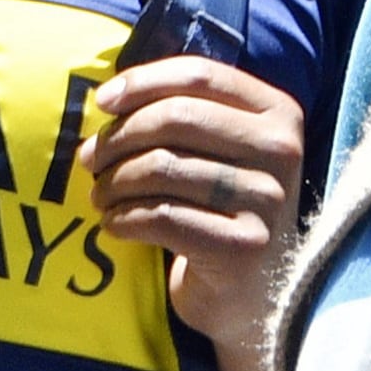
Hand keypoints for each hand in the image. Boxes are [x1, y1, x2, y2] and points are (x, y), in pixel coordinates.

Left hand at [83, 58, 304, 358]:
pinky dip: (124, 219)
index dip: (143, 82)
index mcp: (278, 113)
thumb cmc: (222, 209)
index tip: (102, 101)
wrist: (253, 294)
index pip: (200, 75)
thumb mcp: (220, 150)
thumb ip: (183, 113)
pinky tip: (113, 225)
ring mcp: (267, 200)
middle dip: (119, 137)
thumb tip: (108, 98)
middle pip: (177, 118)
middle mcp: (281, 150)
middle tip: (89, 159)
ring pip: (163, 168)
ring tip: (100, 196)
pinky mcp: (243, 246)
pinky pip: (162, 218)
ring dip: (114, 183)